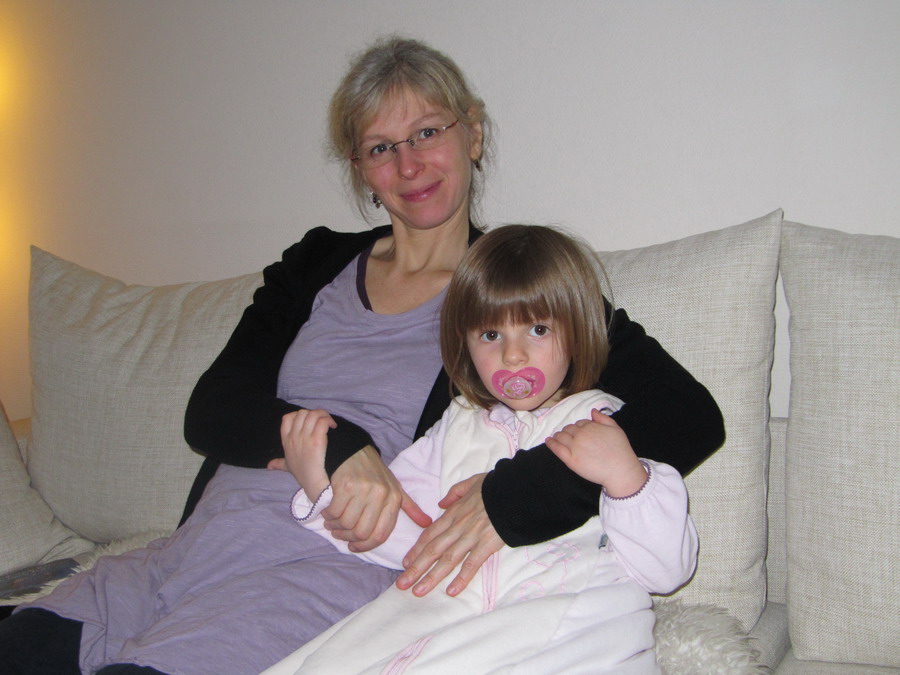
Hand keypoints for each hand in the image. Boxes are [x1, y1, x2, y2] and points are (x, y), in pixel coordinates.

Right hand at [268, 409, 334, 497]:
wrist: (312, 481)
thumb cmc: (301, 473)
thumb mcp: (286, 466)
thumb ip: (278, 463)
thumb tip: (269, 466)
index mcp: (286, 440)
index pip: (287, 418)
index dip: (298, 415)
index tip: (307, 421)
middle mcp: (294, 436)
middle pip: (302, 413)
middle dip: (313, 413)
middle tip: (322, 421)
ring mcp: (305, 437)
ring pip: (313, 415)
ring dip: (323, 415)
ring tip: (329, 422)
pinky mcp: (317, 440)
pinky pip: (322, 422)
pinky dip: (328, 420)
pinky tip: (333, 426)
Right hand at [325, 446, 431, 552]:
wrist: (354, 450)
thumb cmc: (375, 474)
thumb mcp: (395, 488)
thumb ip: (410, 508)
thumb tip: (426, 524)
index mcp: (394, 499)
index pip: (381, 534)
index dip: (365, 546)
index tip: (354, 547)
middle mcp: (380, 495)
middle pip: (361, 532)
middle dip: (347, 538)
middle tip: (339, 534)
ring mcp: (363, 490)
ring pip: (346, 523)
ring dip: (335, 527)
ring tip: (332, 523)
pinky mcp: (346, 485)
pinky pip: (334, 511)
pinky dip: (328, 515)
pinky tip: (328, 512)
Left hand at [396, 473, 503, 596]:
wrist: (516, 489)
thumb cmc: (496, 486)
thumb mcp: (471, 483)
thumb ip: (454, 493)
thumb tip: (441, 503)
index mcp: (454, 513)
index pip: (430, 534)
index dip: (416, 550)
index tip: (405, 563)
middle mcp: (458, 527)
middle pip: (433, 550)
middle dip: (416, 568)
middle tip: (402, 584)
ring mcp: (471, 537)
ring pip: (447, 559)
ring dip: (431, 577)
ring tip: (418, 591)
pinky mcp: (487, 544)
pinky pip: (472, 564)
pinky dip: (461, 578)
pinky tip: (451, 591)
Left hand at [545, 408, 646, 496]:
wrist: (620, 470)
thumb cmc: (621, 450)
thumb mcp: (616, 429)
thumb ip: (603, 418)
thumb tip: (592, 411)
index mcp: (591, 427)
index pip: (579, 423)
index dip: (578, 427)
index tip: (579, 432)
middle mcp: (581, 435)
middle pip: (568, 429)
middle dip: (567, 431)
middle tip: (567, 436)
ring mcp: (575, 448)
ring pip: (561, 437)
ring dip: (558, 436)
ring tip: (555, 437)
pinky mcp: (571, 461)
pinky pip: (557, 449)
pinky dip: (551, 443)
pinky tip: (548, 441)